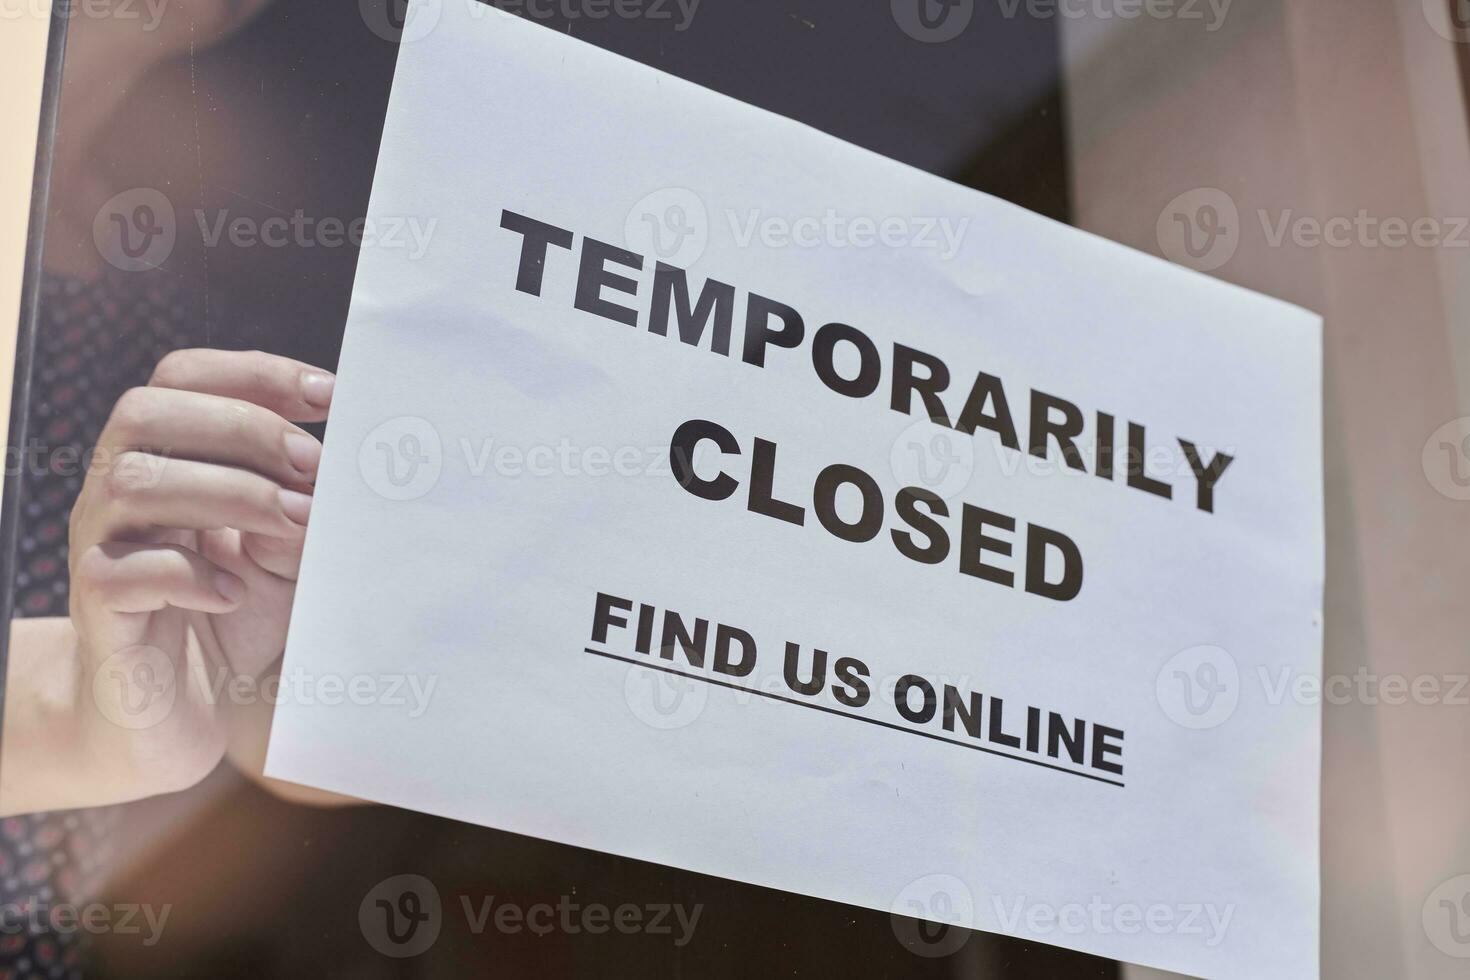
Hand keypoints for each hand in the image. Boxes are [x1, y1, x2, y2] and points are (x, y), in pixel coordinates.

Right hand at [68, 349, 333, 794]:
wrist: (179, 716)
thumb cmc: (239, 620)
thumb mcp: (288, 554)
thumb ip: (304, 506)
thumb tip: (335, 472)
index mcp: (166, 459)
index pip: (183, 378)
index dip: (255, 373)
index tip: (331, 396)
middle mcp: (121, 492)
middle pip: (146, 410)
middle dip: (243, 427)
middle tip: (312, 468)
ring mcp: (101, 546)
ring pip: (132, 481)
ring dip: (230, 494)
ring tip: (294, 526)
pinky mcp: (99, 610)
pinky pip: (123, 571)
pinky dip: (188, 574)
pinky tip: (232, 594)